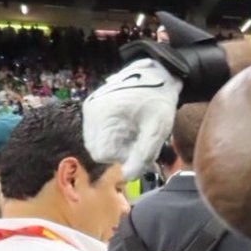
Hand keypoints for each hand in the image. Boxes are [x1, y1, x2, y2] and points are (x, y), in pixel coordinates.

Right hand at [82, 58, 181, 178]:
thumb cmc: (159, 101)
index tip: (139, 147)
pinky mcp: (94, 104)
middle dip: (118, 150)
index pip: (101, 153)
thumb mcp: (157, 130)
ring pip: (97, 140)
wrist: (158, 73)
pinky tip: (128, 125)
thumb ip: (143, 155)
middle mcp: (90, 110)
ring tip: (136, 131)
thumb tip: (128, 177)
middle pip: (97, 148)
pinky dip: (112, 133)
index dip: (121, 157)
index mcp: (103, 115)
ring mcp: (90, 106)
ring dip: (115, 142)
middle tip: (139, 140)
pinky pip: (98, 130)